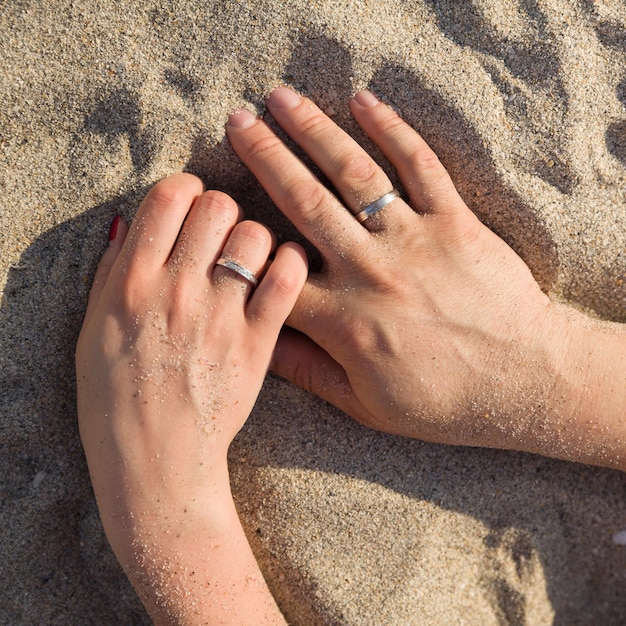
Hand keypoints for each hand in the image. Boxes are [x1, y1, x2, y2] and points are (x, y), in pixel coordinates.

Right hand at [76, 174, 303, 622]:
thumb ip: (110, 272)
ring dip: (256, 237)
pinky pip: (286, 279)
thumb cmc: (115, 400)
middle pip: (217, 205)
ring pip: (256, 235)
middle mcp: (177, 291)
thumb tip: (127, 222)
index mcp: (131, 283)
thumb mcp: (91, 332)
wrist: (155, 463)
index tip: (191, 206)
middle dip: (222, 209)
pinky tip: (280, 271)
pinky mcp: (257, 344)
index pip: (169, 196)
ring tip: (250, 259)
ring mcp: (221, 317)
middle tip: (221, 233)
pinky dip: (289, 263)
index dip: (186, 190)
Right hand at [227, 87, 625, 467]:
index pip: (273, 272)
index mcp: (342, 320)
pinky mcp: (455, 223)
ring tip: (283, 99)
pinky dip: (392, 130)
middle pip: (305, 203)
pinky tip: (364, 101)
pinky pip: (420, 167)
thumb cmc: (442, 401)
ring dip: (315, 132)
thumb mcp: (364, 404)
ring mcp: (413, 241)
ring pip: (354, 176)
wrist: (522, 382)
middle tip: (238, 121)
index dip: (243, 242)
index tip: (224, 213)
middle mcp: (370, 271)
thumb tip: (258, 342)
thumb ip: (307, 371)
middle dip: (266, 157)